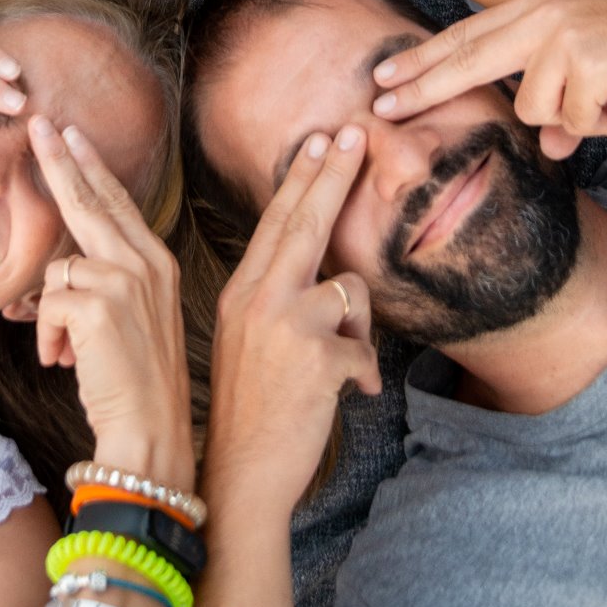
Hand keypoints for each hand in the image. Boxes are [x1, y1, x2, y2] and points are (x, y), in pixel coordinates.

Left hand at [31, 116, 194, 490]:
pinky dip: (47, 336)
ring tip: (67, 353)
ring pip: (58, 267)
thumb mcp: (132, 319)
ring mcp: (125, 281)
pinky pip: (48, 302)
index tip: (70, 134)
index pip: (118, 201)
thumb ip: (106, 283)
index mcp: (157, 263)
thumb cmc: (138, 383)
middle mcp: (146, 263)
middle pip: (91, 200)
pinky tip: (65, 362)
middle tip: (37, 123)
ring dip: (50, 313)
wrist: (151, 433)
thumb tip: (61, 273)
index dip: (91, 166)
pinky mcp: (98, 305)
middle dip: (59, 160)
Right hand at [206, 125, 378, 517]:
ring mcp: (286, 323)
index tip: (319, 139)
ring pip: (350, 291)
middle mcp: (258, 297)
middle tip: (355, 132)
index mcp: (242, 291)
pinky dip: (363, 373)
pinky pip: (365, 346)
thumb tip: (332, 281)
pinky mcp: (317, 355)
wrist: (242, 474)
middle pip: (307, 220)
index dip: (300, 177)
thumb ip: (282, 301)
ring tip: (337, 365)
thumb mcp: (251, 340)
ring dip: (357, 328)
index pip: (276, 221)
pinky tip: (344, 394)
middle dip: (334, 172)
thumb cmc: (254, 410)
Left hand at [371, 0, 606, 159]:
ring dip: (568, 119)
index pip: (464, 36)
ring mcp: (562, 37)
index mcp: (534, 7)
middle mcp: (540, 15)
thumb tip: (551, 151)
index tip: (382, 77)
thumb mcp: (591, 66)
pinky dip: (597, 124)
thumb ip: (560, 100)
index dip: (422, 58)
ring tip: (604, 102)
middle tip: (379, 108)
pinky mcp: (589, 63)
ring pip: (532, 109)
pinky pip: (573, 121)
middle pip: (464, 59)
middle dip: (420, 87)